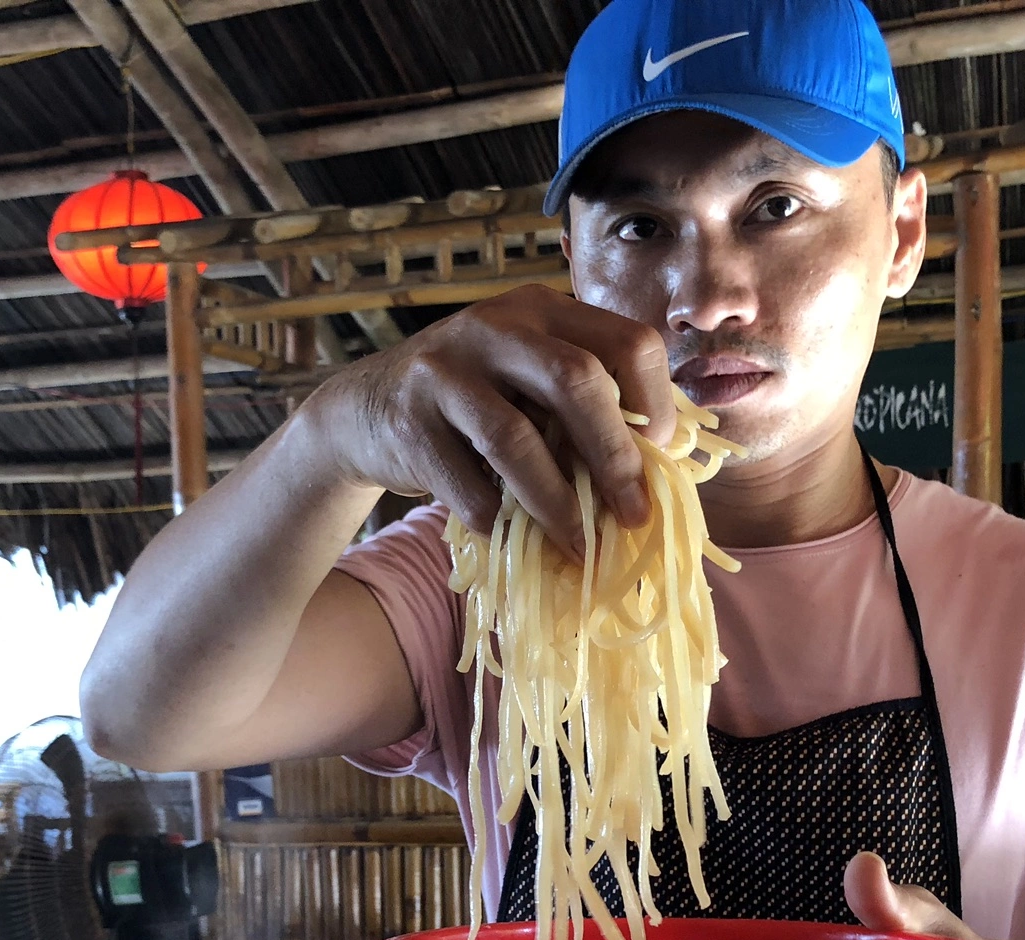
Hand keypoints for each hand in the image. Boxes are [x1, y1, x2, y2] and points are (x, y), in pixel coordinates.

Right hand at [302, 284, 677, 553]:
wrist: (365, 410)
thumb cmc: (472, 406)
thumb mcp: (528, 382)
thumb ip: (582, 408)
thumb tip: (650, 479)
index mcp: (544, 311)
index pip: (626, 341)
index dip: (657, 403)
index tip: (660, 454)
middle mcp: (496, 326)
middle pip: (576, 380)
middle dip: (614, 457)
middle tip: (633, 512)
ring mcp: (445, 368)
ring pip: (516, 438)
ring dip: (557, 503)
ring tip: (578, 544)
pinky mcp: (409, 420)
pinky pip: (467, 483)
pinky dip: (495, 517)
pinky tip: (507, 533)